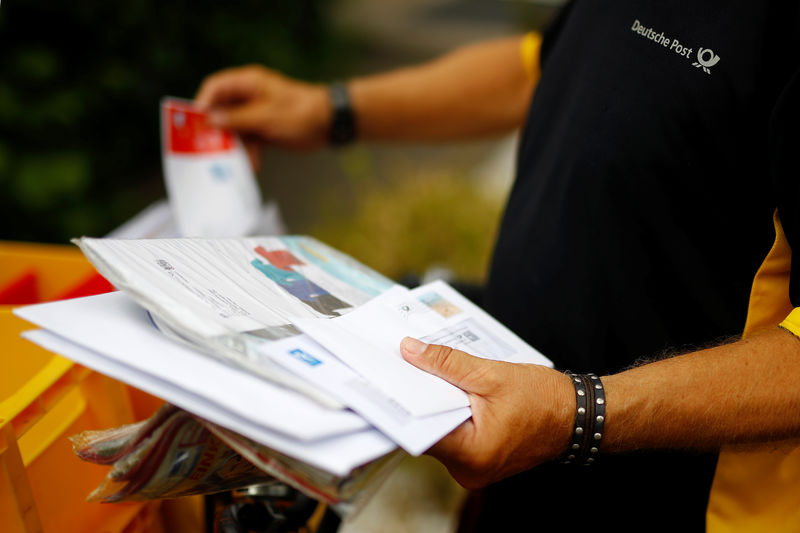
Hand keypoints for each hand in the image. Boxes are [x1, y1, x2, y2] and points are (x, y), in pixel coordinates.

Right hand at [195, 65, 331, 165]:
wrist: (330, 123)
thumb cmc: (301, 112)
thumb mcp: (266, 117)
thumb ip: (238, 119)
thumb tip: (211, 120)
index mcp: (248, 83)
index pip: (216, 88)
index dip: (203, 104)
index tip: (197, 124)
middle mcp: (249, 96)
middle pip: (222, 111)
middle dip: (216, 131)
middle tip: (209, 149)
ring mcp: (256, 113)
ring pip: (234, 129)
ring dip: (234, 146)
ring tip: (234, 162)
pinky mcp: (264, 128)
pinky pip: (249, 140)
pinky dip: (249, 152)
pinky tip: (252, 164)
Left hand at [400, 337, 574, 488]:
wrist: (577, 415)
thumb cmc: (543, 399)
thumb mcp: (491, 373)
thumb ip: (446, 363)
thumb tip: (410, 351)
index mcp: (472, 453)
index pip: (420, 429)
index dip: (402, 401)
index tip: (385, 378)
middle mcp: (469, 470)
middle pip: (426, 429)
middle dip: (416, 397)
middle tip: (400, 365)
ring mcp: (473, 468)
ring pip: (438, 430)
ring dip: (433, 402)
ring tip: (424, 371)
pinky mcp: (477, 460)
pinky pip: (452, 433)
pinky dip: (448, 411)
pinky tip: (447, 388)